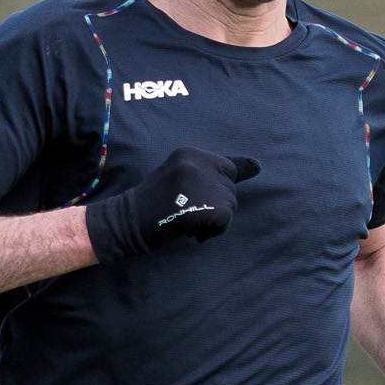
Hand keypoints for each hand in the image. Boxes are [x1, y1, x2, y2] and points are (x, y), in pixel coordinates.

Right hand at [85, 149, 260, 263]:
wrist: (126, 222)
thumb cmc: (152, 204)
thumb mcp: (179, 177)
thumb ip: (213, 172)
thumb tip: (259, 165)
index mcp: (191, 153)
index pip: (227, 169)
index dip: (217, 189)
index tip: (200, 199)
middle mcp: (199, 163)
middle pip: (230, 190)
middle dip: (214, 206)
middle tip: (187, 212)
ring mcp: (203, 184)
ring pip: (230, 206)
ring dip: (213, 220)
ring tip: (187, 222)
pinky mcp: (206, 205)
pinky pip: (226, 221)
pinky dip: (213, 232)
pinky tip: (192, 232)